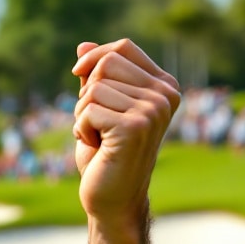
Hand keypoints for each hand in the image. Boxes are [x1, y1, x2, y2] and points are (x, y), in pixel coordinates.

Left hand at [70, 39, 180, 223]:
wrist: (112, 197)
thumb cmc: (104, 152)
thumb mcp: (99, 108)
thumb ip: (95, 77)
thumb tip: (83, 45)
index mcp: (163, 86)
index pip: (123, 48)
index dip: (94, 56)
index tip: (79, 73)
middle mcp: (165, 96)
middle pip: (105, 64)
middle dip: (86, 93)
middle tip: (96, 122)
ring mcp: (153, 111)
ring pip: (93, 89)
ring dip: (82, 114)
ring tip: (99, 137)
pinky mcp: (135, 127)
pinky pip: (87, 110)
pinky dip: (81, 129)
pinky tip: (98, 147)